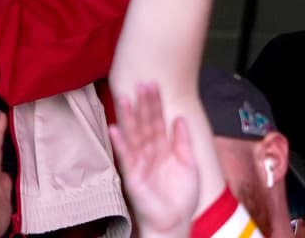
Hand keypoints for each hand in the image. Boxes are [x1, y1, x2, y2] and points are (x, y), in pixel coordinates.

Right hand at [108, 83, 198, 237]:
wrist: (175, 221)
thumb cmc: (181, 197)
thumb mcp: (189, 164)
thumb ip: (183, 141)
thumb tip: (180, 118)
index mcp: (163, 148)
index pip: (158, 121)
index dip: (155, 104)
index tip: (153, 85)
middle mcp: (149, 152)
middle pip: (145, 123)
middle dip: (143, 104)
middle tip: (141, 83)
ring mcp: (139, 162)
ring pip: (134, 135)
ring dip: (129, 117)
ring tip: (125, 98)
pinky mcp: (132, 175)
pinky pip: (125, 156)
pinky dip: (120, 143)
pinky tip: (114, 129)